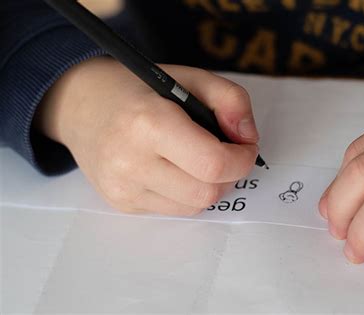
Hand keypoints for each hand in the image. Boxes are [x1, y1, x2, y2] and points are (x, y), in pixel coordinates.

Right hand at [36, 57, 258, 214]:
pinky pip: (173, 209)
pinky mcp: (120, 203)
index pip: (213, 163)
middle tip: (226, 155)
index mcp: (149, 123)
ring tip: (199, 160)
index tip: (245, 148)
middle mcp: (130, 161)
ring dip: (209, 186)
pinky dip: (186, 192)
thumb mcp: (189, 77)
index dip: (242, 159)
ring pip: (193, 206)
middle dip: (229, 175)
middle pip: (207, 192)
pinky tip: (174, 169)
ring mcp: (122, 188)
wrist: (80, 104)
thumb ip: (231, 100)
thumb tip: (248, 138)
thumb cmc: (137, 89)